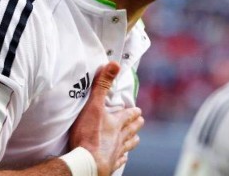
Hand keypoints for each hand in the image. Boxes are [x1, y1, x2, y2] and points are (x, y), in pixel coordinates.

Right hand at [68, 61, 143, 175]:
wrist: (87, 162)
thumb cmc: (88, 134)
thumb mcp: (93, 105)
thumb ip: (102, 85)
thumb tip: (114, 64)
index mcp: (116, 123)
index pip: (128, 115)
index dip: (133, 111)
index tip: (138, 110)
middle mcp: (119, 137)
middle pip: (131, 129)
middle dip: (136, 124)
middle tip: (141, 121)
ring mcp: (116, 152)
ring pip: (128, 144)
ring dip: (132, 140)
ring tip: (136, 138)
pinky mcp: (110, 164)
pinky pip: (119, 160)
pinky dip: (122, 158)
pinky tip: (124, 158)